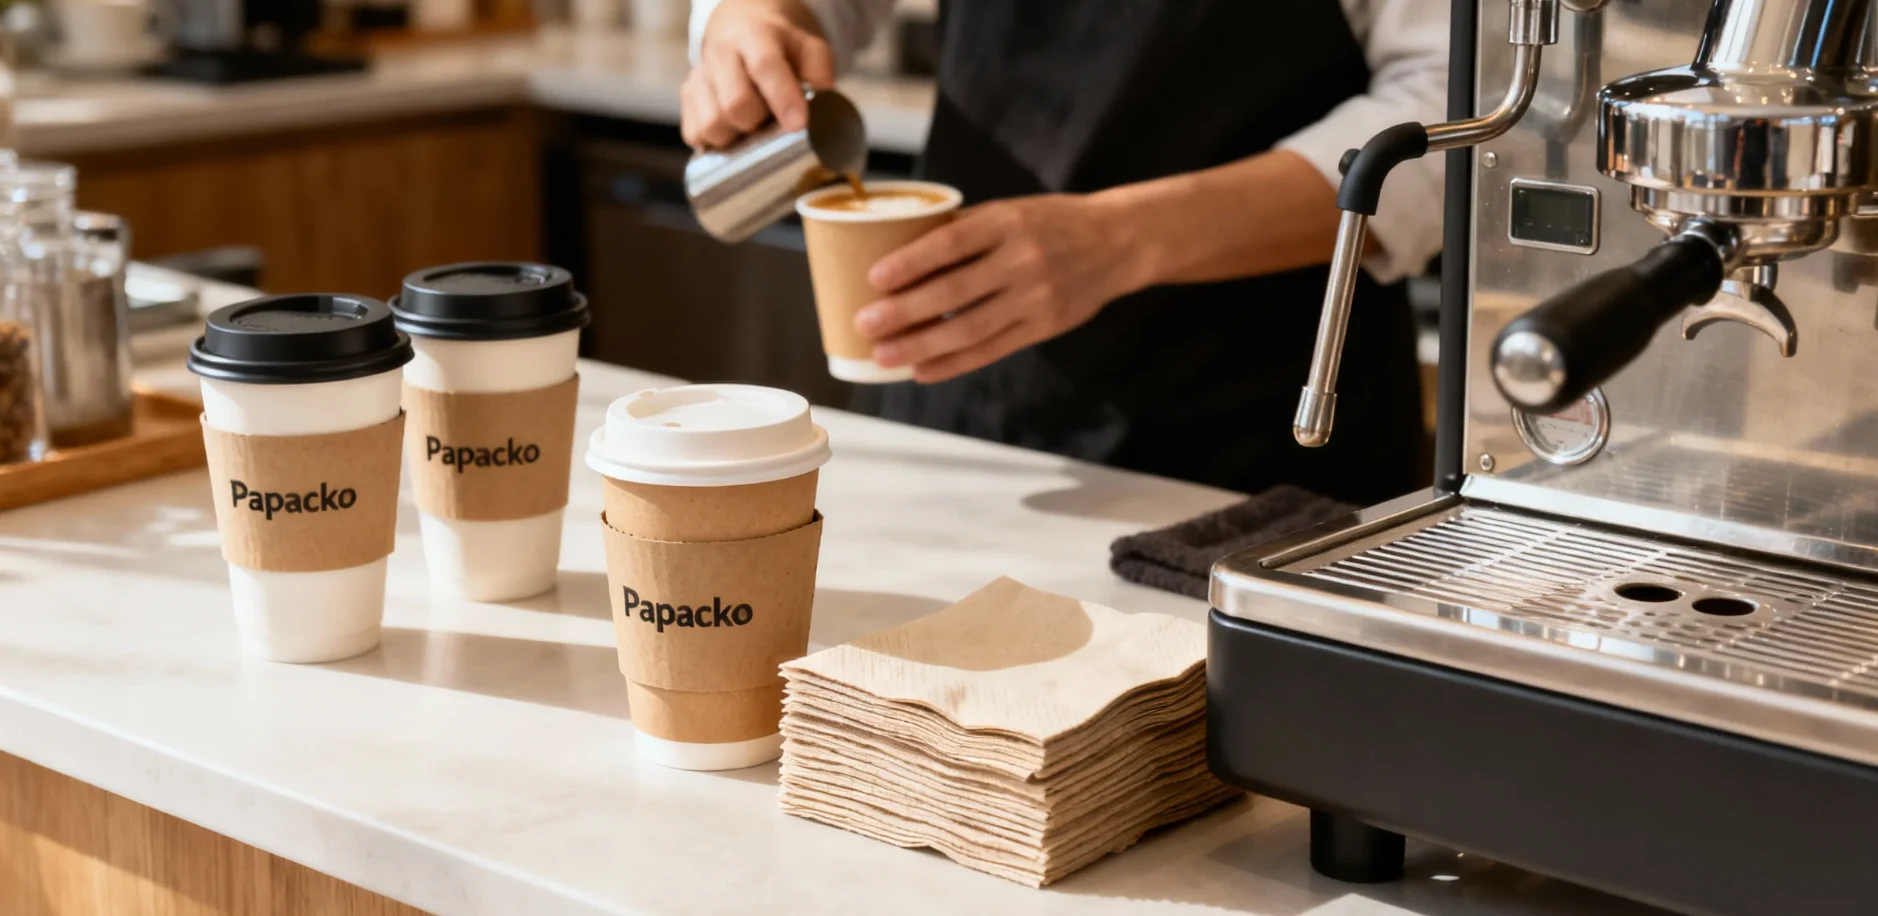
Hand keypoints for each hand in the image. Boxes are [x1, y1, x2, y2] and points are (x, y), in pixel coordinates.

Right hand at [681, 0, 836, 148]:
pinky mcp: (687, 98)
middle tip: (772, 122)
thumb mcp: (807, 46)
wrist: (740, 28)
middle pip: (735, 104)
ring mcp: (700, 77)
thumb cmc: (778, 46)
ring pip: (712, 124)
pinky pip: (695, 133)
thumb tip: (823, 94)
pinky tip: (733, 131)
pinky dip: (715, 141)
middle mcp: (721, 55)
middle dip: (759, 123)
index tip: (798, 123)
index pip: (765, 66)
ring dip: (736, 136)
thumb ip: (820, 67)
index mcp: (755, 37)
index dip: (782, 98)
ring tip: (752, 126)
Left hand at [855, 195, 1151, 382]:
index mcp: (1008, 222)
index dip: (910, 263)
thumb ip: (966, 230)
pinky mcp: (1043, 327)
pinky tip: (922, 370)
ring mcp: (1035, 297)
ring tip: (884, 356)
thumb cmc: (1053, 222)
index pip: (951, 243)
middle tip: (865, 324)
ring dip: (921, 346)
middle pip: (954, 291)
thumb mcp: (1011, 210)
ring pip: (969, 328)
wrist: (1118, 242)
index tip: (874, 278)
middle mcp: (1022, 260)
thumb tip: (903, 249)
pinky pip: (992, 350)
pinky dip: (954, 363)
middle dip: (904, 312)